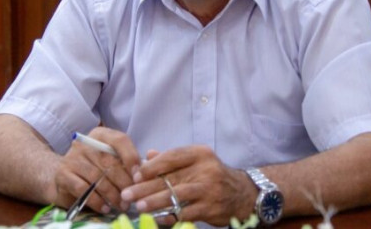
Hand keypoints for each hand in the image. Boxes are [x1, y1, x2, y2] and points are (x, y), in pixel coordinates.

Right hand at [51, 127, 140, 213]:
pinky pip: (83, 189)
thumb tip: (143, 172)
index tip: (139, 175)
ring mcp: (73, 158)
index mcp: (101, 135)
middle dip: (124, 182)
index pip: (120, 140)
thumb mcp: (109, 157)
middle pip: (110, 162)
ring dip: (113, 194)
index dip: (131, 157)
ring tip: (122, 205)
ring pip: (98, 178)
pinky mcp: (63, 174)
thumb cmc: (93, 166)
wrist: (63, 175)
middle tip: (133, 196)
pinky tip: (106, 207)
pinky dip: (97, 200)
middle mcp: (86, 143)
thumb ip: (125, 161)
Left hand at [120, 145, 256, 225]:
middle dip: (146, 187)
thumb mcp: (196, 161)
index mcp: (200, 153)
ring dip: (155, 202)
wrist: (243, 194)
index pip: (172, 157)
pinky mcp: (211, 208)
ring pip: (177, 195)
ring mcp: (210, 189)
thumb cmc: (212, 175)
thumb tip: (147, 155)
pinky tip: (157, 218)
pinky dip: (170, 216)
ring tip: (138, 206)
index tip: (135, 175)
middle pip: (171, 178)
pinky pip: (186, 213)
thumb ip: (172, 158)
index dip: (151, 167)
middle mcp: (206, 169)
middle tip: (127, 194)